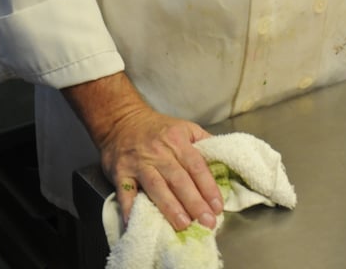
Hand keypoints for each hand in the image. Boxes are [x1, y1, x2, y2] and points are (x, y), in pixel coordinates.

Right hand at [100, 106, 223, 230]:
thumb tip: (225, 161)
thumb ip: (204, 143)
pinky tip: (138, 222)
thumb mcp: (185, 127)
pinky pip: (126, 193)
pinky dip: (130, 208)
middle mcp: (159, 152)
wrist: (122, 120)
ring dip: (170, 207)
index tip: (218, 207)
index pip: (196, 166)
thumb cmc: (158, 129)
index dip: (208, 187)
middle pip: (179, 179)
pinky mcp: (121, 173)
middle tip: (207, 222)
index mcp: (177, 140)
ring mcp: (139, 163)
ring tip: (183, 225)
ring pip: (156, 187)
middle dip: (194, 202)